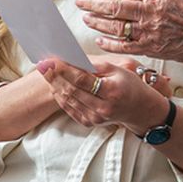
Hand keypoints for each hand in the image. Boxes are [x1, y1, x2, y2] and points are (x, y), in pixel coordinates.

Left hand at [35, 58, 168, 136]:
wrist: (140, 109)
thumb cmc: (130, 85)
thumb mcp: (118, 70)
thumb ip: (95, 65)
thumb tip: (72, 59)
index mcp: (111, 92)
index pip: (82, 80)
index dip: (64, 69)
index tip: (52, 60)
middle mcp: (103, 108)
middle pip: (72, 91)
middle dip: (55, 76)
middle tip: (42, 64)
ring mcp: (96, 118)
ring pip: (68, 100)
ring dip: (55, 85)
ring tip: (46, 73)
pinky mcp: (90, 123)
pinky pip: (70, 109)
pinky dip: (60, 97)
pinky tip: (54, 86)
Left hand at [76, 0, 182, 63]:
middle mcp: (151, 11)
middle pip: (114, 6)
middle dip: (93, 4)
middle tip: (81, 2)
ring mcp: (149, 31)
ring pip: (116, 26)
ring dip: (97, 21)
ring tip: (86, 17)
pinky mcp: (150, 47)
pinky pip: (124, 45)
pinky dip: (109, 42)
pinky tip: (99, 38)